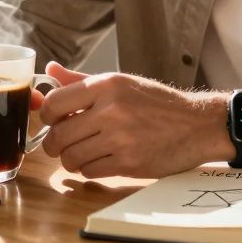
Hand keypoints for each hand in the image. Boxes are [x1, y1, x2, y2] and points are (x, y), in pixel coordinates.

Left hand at [39, 62, 222, 178]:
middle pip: (59, 135)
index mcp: (107, 85)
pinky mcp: (130, 163)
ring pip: (71, 157)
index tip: (51, 121)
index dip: (45, 116)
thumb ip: (81, 80)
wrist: (196, 125)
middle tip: (59, 144)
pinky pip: (90, 171)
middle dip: (53, 144)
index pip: (55, 103)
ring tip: (80, 153)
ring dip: (70, 159)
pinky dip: (88, 169)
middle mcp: (111, 110)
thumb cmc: (156, 102)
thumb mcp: (121, 82)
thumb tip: (50, 71)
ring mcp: (121, 138)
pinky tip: (98, 160)